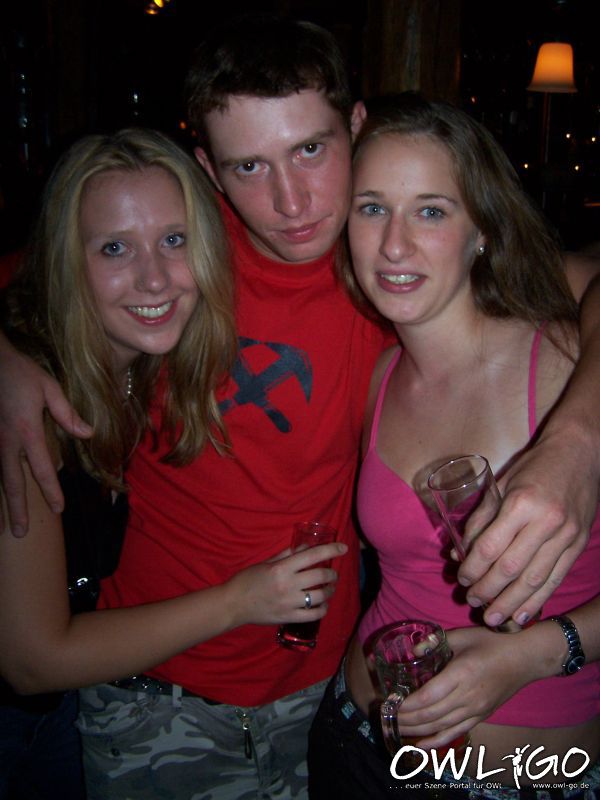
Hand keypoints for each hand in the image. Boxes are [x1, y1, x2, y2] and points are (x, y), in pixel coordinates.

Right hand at [0, 346, 91, 534]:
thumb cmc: (20, 372)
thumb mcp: (49, 387)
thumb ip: (68, 413)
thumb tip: (88, 434)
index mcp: (27, 431)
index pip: (42, 468)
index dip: (51, 490)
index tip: (58, 509)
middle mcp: (7, 441)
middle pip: (12, 482)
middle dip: (17, 509)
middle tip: (19, 534)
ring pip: (1, 477)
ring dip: (5, 502)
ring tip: (8, 525)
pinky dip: (1, 482)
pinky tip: (5, 494)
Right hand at [226, 542, 347, 626]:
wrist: (233, 604)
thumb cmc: (248, 580)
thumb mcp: (267, 562)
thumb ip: (287, 554)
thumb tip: (306, 546)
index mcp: (282, 568)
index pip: (312, 556)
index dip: (331, 550)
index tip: (343, 548)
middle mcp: (288, 585)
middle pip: (320, 577)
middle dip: (332, 574)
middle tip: (333, 574)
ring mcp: (289, 603)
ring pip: (320, 597)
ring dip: (329, 591)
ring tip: (329, 588)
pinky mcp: (288, 618)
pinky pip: (313, 615)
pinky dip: (322, 609)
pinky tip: (322, 604)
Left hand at [393, 626, 534, 749]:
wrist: (525, 658)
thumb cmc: (493, 642)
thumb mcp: (462, 636)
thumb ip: (435, 643)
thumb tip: (413, 651)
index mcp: (461, 674)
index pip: (428, 697)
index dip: (406, 705)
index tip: (390, 703)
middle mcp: (468, 696)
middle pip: (430, 715)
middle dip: (405, 719)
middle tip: (385, 716)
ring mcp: (476, 709)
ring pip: (440, 727)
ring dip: (416, 731)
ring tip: (395, 729)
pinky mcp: (481, 716)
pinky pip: (456, 733)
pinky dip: (436, 742)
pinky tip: (420, 746)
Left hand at [456, 429, 594, 626]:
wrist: (580, 453)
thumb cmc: (535, 466)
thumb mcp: (502, 483)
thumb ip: (481, 518)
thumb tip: (458, 552)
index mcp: (521, 503)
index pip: (490, 546)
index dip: (473, 568)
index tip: (461, 578)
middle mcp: (545, 522)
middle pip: (510, 568)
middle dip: (488, 590)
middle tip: (472, 601)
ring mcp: (566, 535)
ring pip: (534, 579)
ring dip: (510, 602)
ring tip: (493, 619)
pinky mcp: (578, 544)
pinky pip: (556, 578)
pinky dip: (538, 599)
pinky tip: (522, 615)